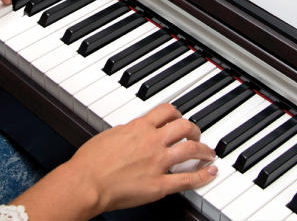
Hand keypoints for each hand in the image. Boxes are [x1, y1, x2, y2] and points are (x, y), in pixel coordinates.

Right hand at [11, 104, 217, 219]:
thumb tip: (132, 131)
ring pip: (191, 149)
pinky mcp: (159, 185)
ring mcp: (158, 163)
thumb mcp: (108, 135)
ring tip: (209, 153)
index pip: (166, 111)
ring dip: (205, 150)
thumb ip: (126, 132)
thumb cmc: (89, 162)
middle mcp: (152, 142)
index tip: (180, 118)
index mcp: (138, 128)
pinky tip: (210, 173)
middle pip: (184, 127)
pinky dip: (203, 175)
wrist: (86, 182)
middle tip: (197, 134)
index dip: (177, 114)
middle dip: (195, 129)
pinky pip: (187, 179)